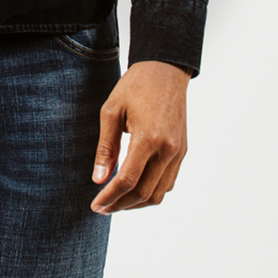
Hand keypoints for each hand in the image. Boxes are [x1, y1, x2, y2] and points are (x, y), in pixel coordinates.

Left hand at [90, 60, 189, 213]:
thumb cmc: (136, 86)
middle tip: (102, 207)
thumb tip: (98, 180)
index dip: (110, 197)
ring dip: (137, 203)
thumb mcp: (111, 111)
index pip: (128, 181)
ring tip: (116, 201)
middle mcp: (168, 150)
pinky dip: (151, 192)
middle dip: (121, 205)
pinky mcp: (182, 151)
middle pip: (144, 193)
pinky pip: (168, 182)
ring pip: (159, 193)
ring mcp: (178, 152)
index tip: (96, 205)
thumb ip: (106, 148)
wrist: (165, 70)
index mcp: (149, 138)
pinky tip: (135, 188)